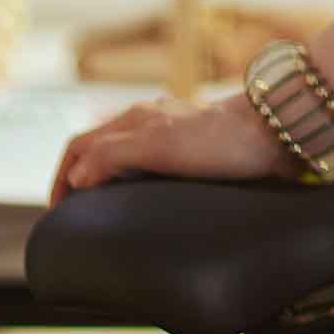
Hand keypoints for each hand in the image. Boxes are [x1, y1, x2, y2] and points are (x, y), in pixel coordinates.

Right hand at [48, 93, 298, 204]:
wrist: (278, 131)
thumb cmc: (220, 139)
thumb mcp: (157, 146)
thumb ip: (111, 154)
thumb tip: (75, 176)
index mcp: (133, 119)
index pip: (78, 146)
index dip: (60, 178)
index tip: (56, 212)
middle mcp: (149, 121)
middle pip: (99, 148)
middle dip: (80, 177)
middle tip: (76, 214)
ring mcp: (174, 132)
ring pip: (127, 154)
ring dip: (110, 179)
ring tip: (107, 210)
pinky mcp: (199, 147)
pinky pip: (156, 163)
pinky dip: (140, 180)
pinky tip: (151, 197)